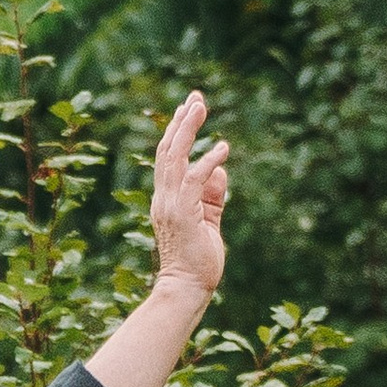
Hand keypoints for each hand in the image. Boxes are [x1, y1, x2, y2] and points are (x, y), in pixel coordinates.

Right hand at [147, 91, 227, 302]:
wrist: (187, 289)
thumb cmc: (198, 262)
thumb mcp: (209, 222)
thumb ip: (213, 196)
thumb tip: (220, 170)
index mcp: (166, 199)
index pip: (169, 158)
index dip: (177, 131)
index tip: (189, 109)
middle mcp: (163, 198)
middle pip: (168, 150)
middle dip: (181, 121)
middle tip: (195, 97)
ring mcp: (170, 204)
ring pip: (175, 158)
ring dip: (188, 130)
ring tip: (200, 106)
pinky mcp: (182, 213)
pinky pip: (194, 180)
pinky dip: (207, 161)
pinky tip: (222, 148)